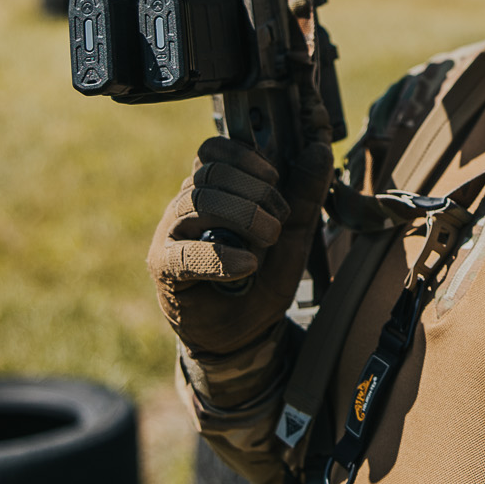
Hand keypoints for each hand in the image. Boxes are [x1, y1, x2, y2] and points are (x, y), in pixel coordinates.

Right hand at [149, 122, 331, 356]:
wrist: (243, 333)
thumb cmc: (261, 279)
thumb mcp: (293, 235)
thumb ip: (305, 194)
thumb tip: (320, 150)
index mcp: (212, 190)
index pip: (213, 150)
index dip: (244, 157)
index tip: (273, 177)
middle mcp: (185, 206)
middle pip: (211, 174)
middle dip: (254, 192)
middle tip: (279, 221)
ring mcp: (170, 234)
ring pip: (198, 202)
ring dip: (243, 217)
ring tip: (268, 242)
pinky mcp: (164, 267)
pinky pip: (184, 252)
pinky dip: (220, 256)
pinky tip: (247, 265)